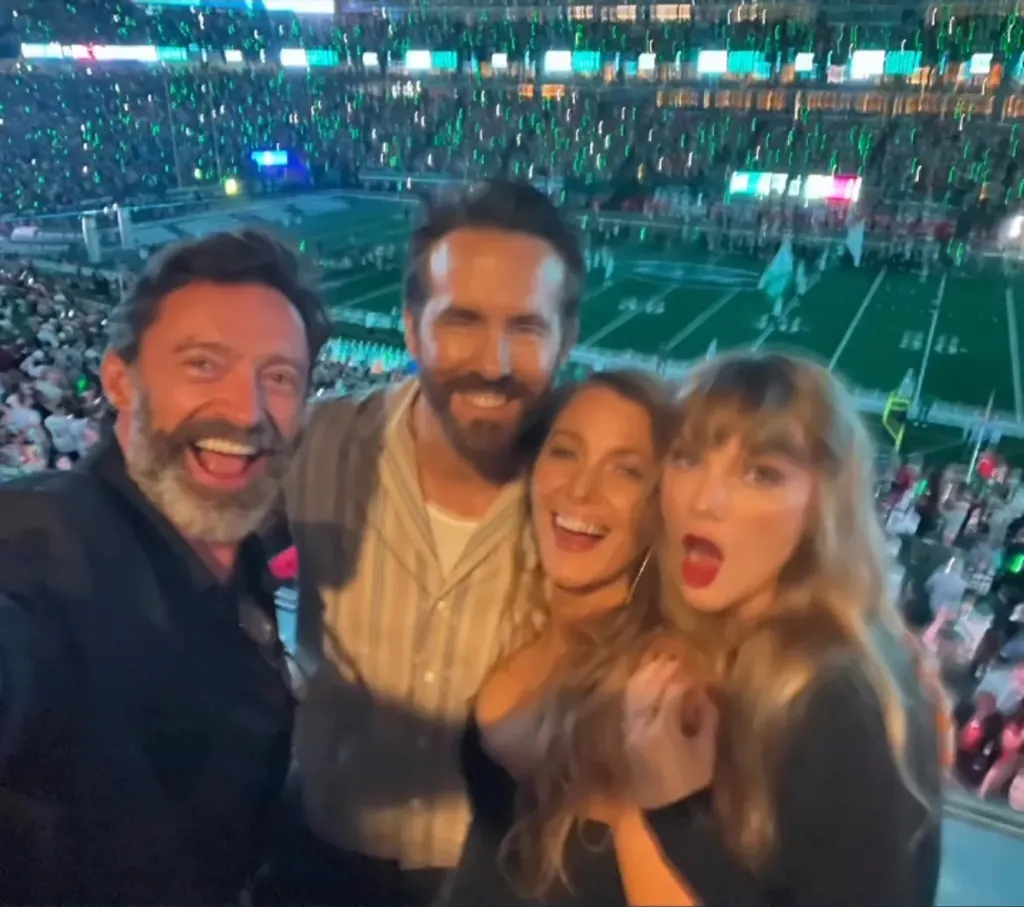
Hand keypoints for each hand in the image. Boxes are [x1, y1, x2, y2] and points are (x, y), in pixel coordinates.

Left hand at [623, 654, 717, 809]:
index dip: (684, 682)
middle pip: (650, 689)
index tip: (696, 675)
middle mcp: (642, 725)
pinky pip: (628, 701)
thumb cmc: (686, 781)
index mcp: (663, 731)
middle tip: (676, 659)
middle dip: (664, 671)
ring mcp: (630, 727)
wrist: (659, 804)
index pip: (672, 695)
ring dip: (648, 674)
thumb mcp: (705, 756)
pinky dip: (637, 685)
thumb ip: (707, 722)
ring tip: (660, 661)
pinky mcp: (625, 730)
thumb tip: (704, 695)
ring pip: (635, 692)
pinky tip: (644, 677)